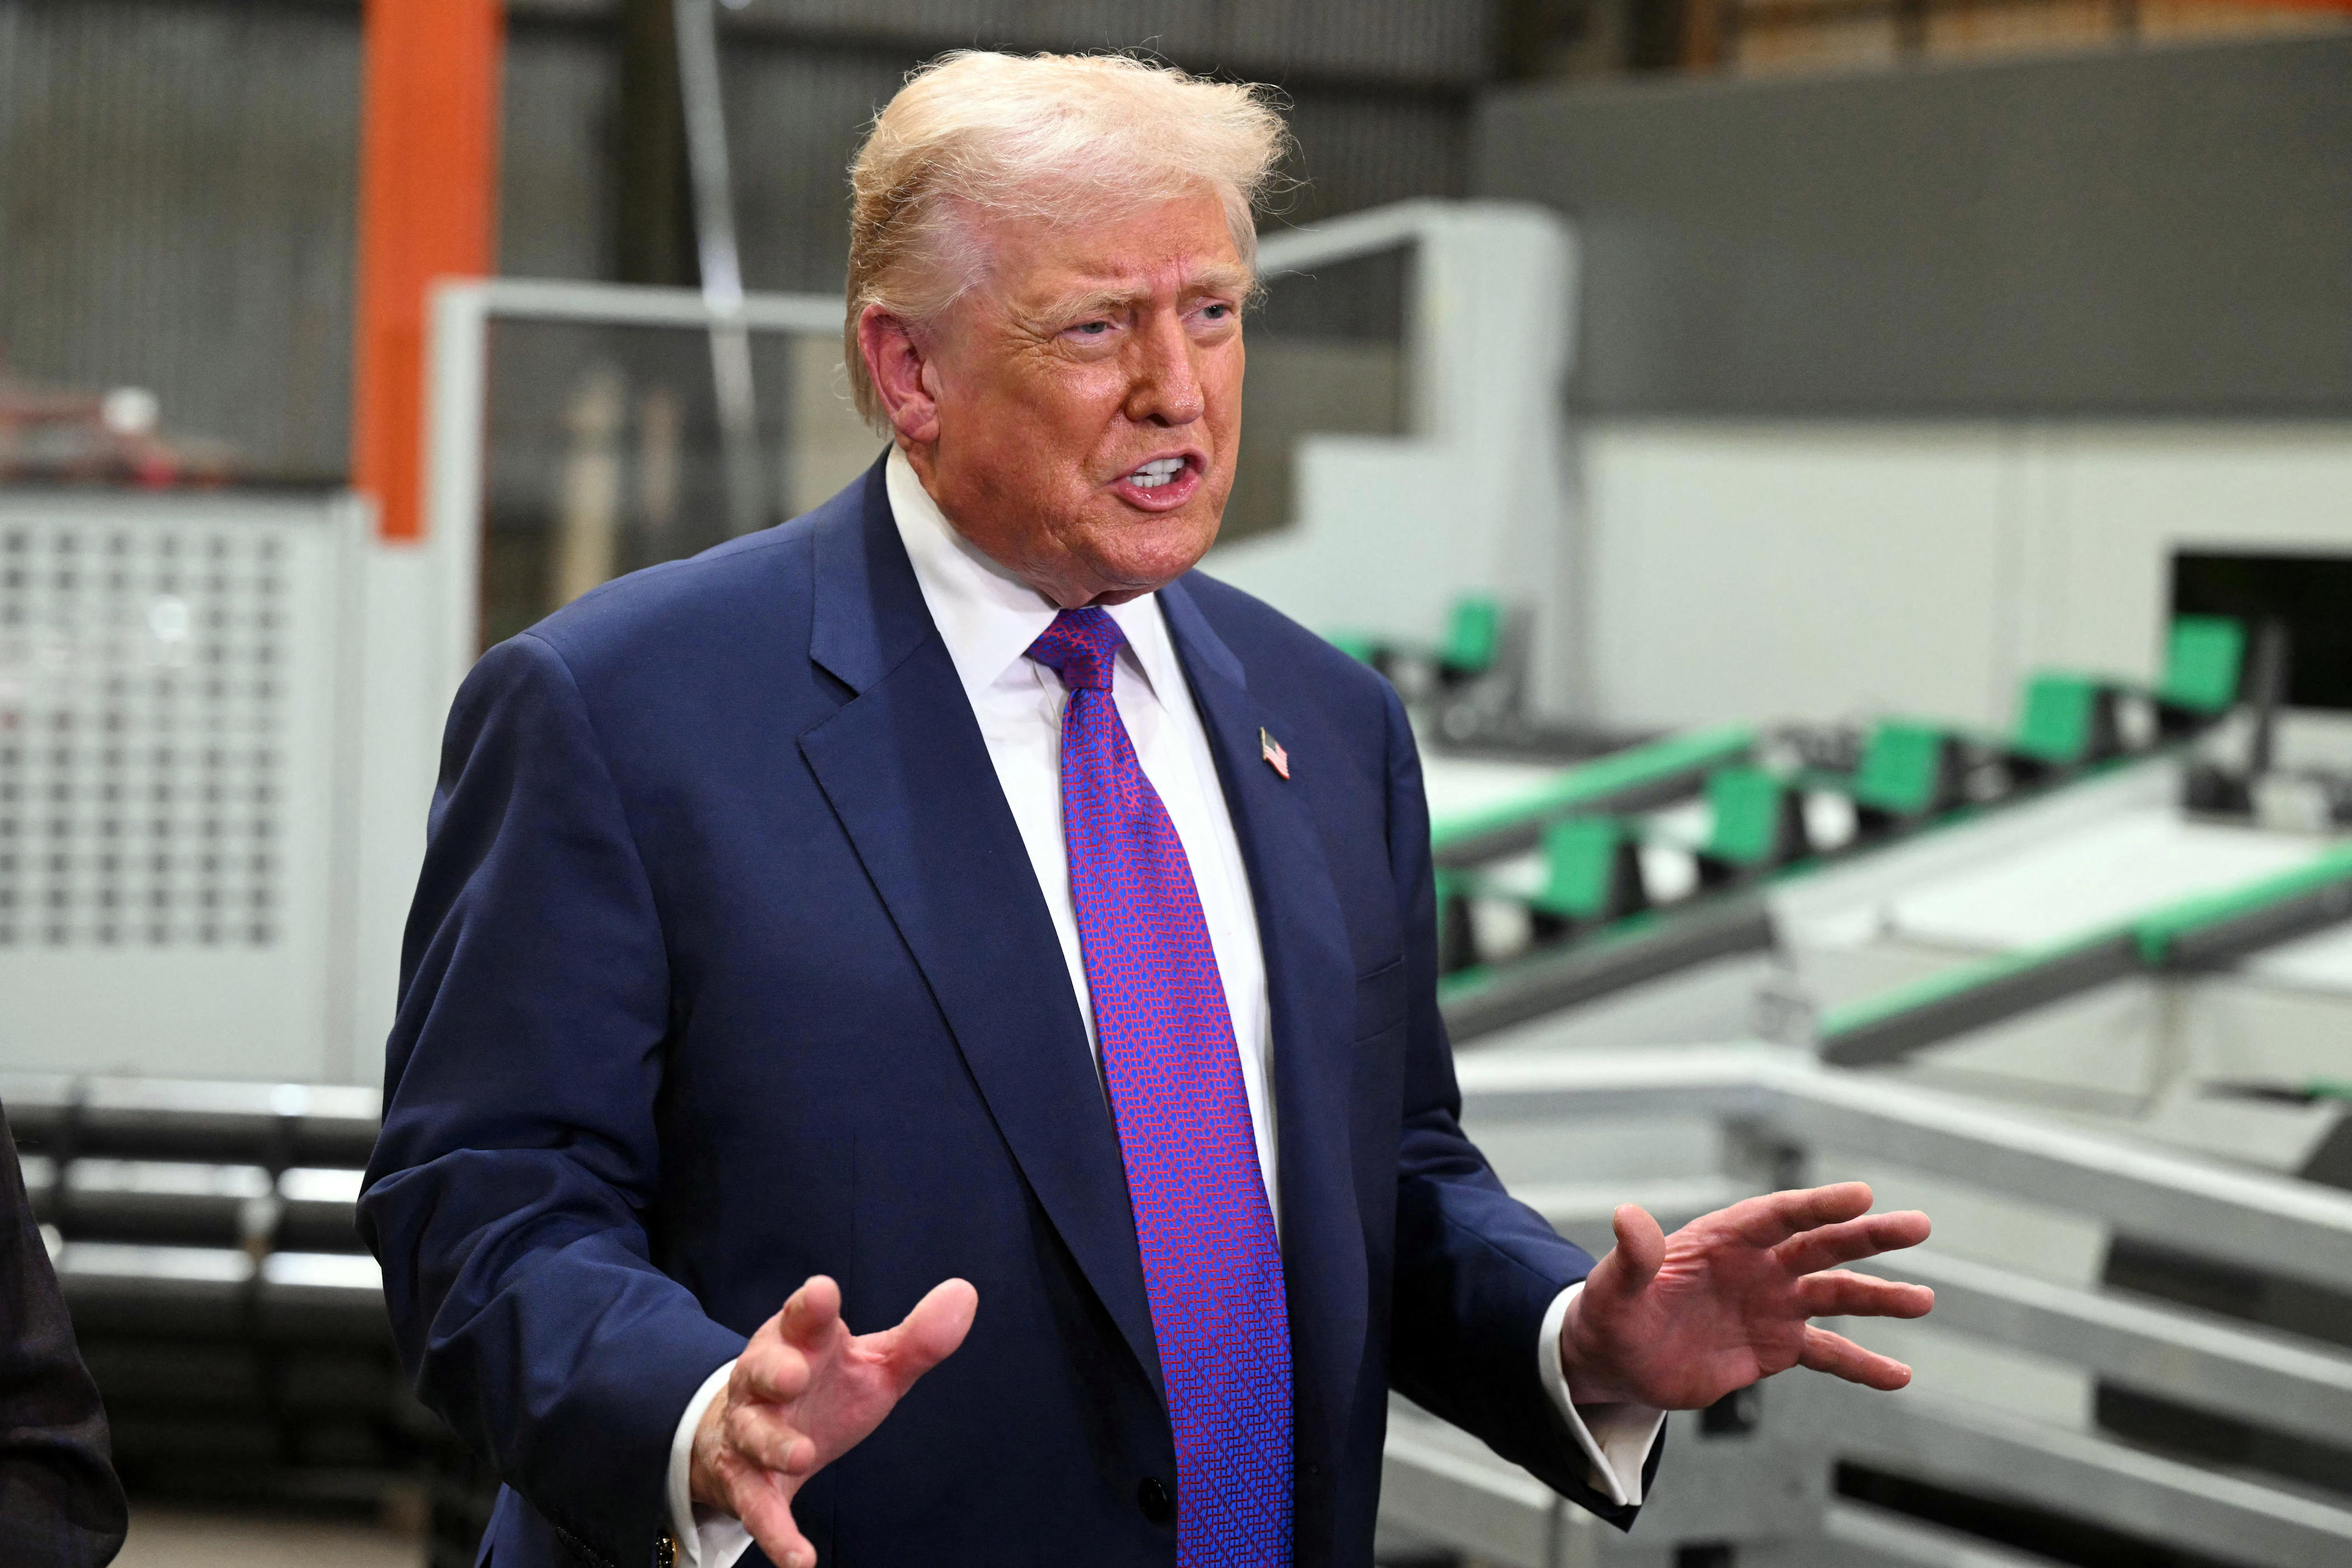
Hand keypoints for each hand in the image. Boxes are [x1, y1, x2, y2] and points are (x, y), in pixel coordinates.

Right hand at [689, 1275, 976, 1567]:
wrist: (745, 1432)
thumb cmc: (821, 1386)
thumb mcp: (871, 1363)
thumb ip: (917, 1338)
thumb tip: (965, 1294)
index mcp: (800, 1341)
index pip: (804, 1317)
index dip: (811, 1306)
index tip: (823, 1292)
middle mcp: (766, 1382)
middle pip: (763, 1370)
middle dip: (775, 1370)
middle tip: (794, 1375)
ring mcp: (752, 1432)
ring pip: (754, 1435)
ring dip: (774, 1444)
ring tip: (800, 1456)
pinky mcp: (747, 1484)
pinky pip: (758, 1508)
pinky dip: (777, 1535)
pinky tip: (800, 1561)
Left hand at [1559, 1181, 1930, 1409]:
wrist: (1620, 1359)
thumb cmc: (1612, 1313)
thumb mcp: (1614, 1289)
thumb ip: (1631, 1256)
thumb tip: (1627, 1216)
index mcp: (1722, 1239)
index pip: (1776, 1214)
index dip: (1817, 1204)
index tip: (1861, 1194)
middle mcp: (1758, 1265)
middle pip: (1821, 1245)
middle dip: (1868, 1236)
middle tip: (1918, 1225)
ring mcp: (1773, 1305)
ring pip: (1836, 1295)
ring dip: (1879, 1297)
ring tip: (1922, 1300)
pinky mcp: (1778, 1347)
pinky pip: (1829, 1355)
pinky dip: (1864, 1365)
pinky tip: (1900, 1375)